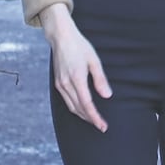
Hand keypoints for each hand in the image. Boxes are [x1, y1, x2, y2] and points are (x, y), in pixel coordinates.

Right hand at [39, 3, 111, 131]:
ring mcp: (60, 84)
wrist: (61, 37)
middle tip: (101, 126)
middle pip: (78, 109)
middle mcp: (66, 84)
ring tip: (94, 120)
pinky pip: (66, 101)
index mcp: (76, 78)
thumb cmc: (79, 46)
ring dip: (82, 115)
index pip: (86, 104)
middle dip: (90, 119)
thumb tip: (107, 96)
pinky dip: (75, 108)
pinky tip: (82, 109)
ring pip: (71, 107)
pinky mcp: (57, 83)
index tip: (102, 125)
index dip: (95, 117)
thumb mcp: (94, 60)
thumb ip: (100, 79)